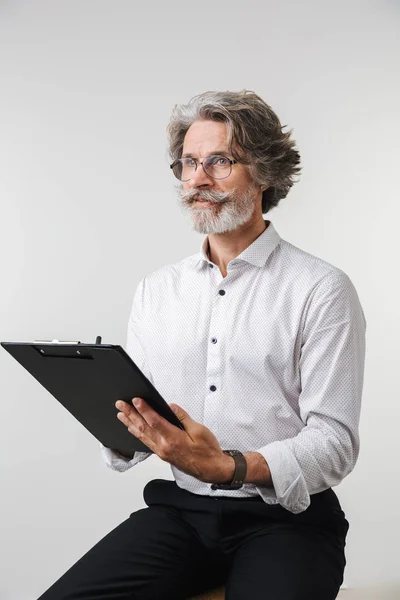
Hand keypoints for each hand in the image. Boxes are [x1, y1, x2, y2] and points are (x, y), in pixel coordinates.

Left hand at [115, 397, 233, 483]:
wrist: (211, 469)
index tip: (136, 400)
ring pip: (142, 436)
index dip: (144, 409)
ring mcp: (162, 452)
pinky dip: (137, 434)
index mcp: (173, 439)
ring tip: (121, 414)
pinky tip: (133, 428)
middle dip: (131, 414)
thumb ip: (183, 418)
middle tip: (120, 404)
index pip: (154, 421)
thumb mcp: (199, 430)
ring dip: (130, 423)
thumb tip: (171, 407)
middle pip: (143, 428)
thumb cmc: (208, 451)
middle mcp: (164, 447)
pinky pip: (146, 442)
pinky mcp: (162, 455)